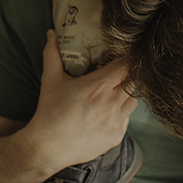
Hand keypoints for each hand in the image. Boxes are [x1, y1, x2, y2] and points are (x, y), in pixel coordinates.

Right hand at [24, 31, 136, 174]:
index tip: (119, 59)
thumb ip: (52, 54)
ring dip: (126, 95)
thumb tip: (50, 33)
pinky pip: (127, 119)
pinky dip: (121, 114)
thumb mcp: (51, 79)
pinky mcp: (117, 136)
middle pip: (134, 81)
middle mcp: (112, 103)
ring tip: (112, 93)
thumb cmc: (50, 113)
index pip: (127, 65)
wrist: (47, 148)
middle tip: (116, 75)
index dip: (126, 60)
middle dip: (127, 76)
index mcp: (99, 85)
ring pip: (134, 101)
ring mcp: (116, 121)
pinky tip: (107, 112)